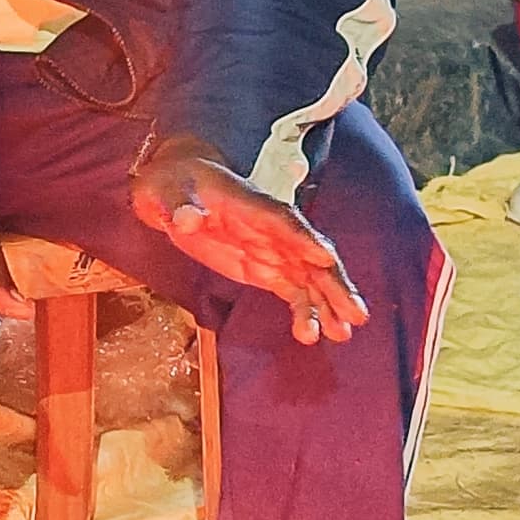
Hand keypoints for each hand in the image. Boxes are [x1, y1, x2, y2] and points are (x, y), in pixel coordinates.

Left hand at [132, 138, 366, 343]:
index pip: (282, 221)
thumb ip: (179, 207)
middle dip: (332, 282)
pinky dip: (304, 311)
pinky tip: (312, 334)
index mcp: (251, 205)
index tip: (325, 259)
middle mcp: (270, 228)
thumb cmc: (173, 184)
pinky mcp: (265, 268)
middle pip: (309, 254)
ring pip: (308, 277)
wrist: (175, 189)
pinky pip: (292, 290)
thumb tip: (188, 219)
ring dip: (326, 304)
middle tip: (354, 313)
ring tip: (341, 333)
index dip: (303, 239)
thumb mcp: (166, 191)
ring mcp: (271, 249)